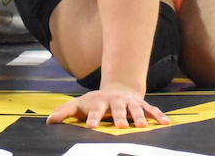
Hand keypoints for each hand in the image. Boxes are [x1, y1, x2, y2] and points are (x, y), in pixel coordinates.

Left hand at [47, 84, 169, 128]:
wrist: (118, 88)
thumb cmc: (95, 101)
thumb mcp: (79, 104)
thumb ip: (65, 111)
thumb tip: (49, 121)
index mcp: (100, 102)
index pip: (95, 111)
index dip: (93, 118)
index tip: (91, 126)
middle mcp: (116, 102)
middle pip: (118, 110)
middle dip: (120, 117)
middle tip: (121, 126)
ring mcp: (130, 102)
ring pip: (136, 109)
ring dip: (140, 117)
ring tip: (144, 127)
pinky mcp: (142, 104)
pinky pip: (152, 110)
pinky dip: (159, 116)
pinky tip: (166, 124)